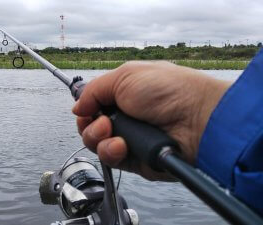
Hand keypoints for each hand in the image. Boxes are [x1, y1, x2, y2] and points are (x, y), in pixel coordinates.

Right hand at [72, 61, 230, 180]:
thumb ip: (94, 90)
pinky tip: (122, 145)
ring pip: (96, 144)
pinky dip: (111, 151)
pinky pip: (110, 159)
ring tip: (112, 131)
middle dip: (89, 125)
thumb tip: (77, 107)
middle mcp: (124, 117)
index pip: (93, 105)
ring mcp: (129, 138)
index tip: (85, 109)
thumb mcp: (125, 76)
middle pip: (89, 126)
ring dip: (98, 137)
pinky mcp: (134, 159)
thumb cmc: (167, 90)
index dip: (85, 109)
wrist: (197, 119)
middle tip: (103, 121)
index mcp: (122, 94)